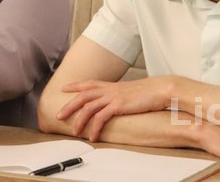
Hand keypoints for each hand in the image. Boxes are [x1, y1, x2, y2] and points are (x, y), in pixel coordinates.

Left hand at [56, 77, 172, 140]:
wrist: (160, 89)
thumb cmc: (148, 92)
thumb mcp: (129, 91)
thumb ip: (119, 95)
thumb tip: (115, 101)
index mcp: (111, 85)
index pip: (88, 83)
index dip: (75, 85)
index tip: (64, 88)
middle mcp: (109, 89)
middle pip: (83, 95)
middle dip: (69, 105)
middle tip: (59, 115)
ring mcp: (113, 96)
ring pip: (88, 107)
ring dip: (79, 120)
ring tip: (74, 131)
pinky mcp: (118, 105)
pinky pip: (101, 118)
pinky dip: (94, 128)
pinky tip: (92, 136)